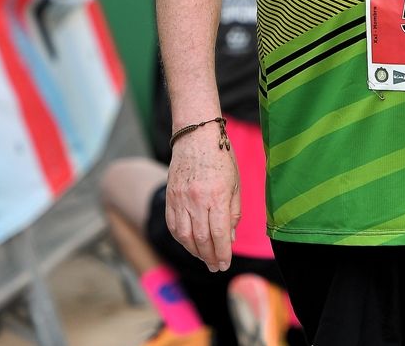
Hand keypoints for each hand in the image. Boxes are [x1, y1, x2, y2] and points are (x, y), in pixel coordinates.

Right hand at [164, 124, 240, 270]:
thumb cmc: (221, 158)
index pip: (219, 233)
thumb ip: (233, 212)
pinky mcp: (170, 198)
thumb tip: (230, 238)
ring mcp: (180, 199)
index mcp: (217, 195)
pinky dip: (181, 239)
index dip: (222, 253)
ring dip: (194, 252)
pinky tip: (189, 245)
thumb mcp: (235, 183)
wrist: (195, 137)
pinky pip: (173, 225)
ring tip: (204, 258)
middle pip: (201, 238)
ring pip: (184, 236)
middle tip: (215, 266)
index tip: (225, 265)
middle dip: (209, 256)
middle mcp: (196, 199)